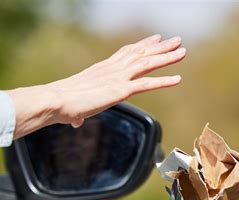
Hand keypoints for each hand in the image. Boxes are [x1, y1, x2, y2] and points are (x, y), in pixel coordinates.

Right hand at [7, 34, 185, 137]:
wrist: (56, 100)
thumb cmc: (60, 104)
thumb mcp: (73, 106)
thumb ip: (78, 113)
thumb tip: (75, 122)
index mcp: (101, 69)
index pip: (126, 53)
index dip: (142, 46)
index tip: (154, 39)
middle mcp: (111, 69)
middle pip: (140, 53)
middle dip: (159, 47)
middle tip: (175, 40)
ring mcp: (117, 78)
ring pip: (147, 63)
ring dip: (166, 57)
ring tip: (182, 51)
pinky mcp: (119, 90)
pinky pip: (146, 84)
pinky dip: (163, 81)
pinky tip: (177, 79)